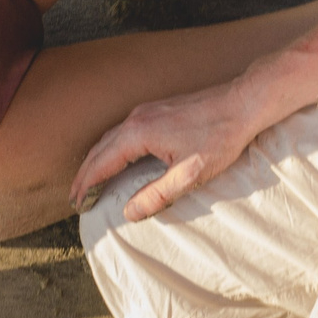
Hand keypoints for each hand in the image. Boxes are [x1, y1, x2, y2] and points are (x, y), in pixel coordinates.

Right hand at [71, 81, 259, 221]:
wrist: (241, 104)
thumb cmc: (218, 138)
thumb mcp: (188, 174)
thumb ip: (156, 195)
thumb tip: (129, 213)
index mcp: (138, 134)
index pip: (102, 163)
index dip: (87, 185)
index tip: (78, 203)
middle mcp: (136, 118)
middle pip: (99, 149)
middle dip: (85, 174)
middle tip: (76, 197)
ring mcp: (145, 110)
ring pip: (109, 138)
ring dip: (96, 160)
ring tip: (90, 181)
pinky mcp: (156, 109)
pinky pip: (122, 130)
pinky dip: (110, 148)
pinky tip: (116, 157)